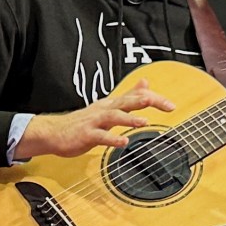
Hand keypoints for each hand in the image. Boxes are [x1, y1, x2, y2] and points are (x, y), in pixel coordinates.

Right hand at [15, 80, 176, 158]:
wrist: (53, 132)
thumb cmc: (81, 122)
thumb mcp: (108, 107)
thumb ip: (128, 97)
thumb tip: (145, 83)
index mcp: (111, 104)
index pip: (136, 97)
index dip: (154, 100)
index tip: (172, 105)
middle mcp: (104, 110)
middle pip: (128, 102)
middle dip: (147, 102)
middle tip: (166, 105)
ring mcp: (94, 122)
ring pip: (114, 117)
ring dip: (129, 118)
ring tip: (144, 122)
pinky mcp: (86, 135)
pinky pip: (100, 137)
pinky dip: (112, 139)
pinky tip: (123, 142)